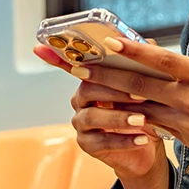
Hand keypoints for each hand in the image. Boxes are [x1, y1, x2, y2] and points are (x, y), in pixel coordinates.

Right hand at [33, 43, 164, 179]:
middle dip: (114, 92)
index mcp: (91, 79)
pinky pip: (102, 142)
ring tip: (142, 120)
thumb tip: (146, 43)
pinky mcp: (87, 144)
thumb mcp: (148, 85)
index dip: (55, 56)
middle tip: (140, 95)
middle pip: (87, 90)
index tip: (39, 47)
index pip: (72, 64)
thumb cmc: (147, 109)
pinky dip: (124, 140)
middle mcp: (81, 99)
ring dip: (119, 118)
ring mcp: (81, 123)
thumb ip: (142, 64)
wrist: (149, 143)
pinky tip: (142, 139)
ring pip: (92, 117)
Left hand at [81, 37, 188, 188]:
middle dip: (107, 75)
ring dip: (115, 100)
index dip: (133, 50)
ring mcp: (188, 123)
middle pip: (140, 85)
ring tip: (89, 91)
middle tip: (80, 66)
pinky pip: (157, 126)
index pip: (163, 61)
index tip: (109, 42)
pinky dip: (138, 118)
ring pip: (142, 108)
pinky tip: (120, 113)